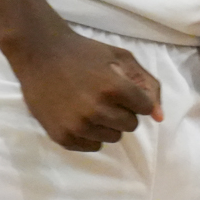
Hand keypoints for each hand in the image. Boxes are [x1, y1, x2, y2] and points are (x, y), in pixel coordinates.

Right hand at [8, 28, 162, 150]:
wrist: (39, 54)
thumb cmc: (83, 53)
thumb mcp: (120, 57)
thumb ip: (147, 84)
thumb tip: (159, 117)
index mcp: (114, 88)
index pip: (144, 108)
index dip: (135, 98)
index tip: (120, 88)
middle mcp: (97, 110)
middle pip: (130, 126)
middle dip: (123, 111)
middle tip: (103, 96)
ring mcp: (78, 126)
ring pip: (112, 137)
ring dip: (107, 124)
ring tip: (90, 105)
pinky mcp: (63, 137)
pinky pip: (92, 146)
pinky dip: (89, 134)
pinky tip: (77, 115)